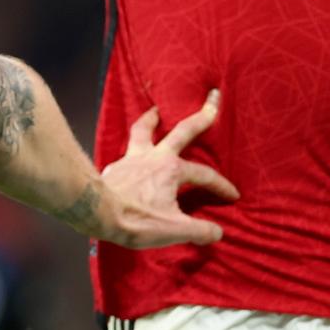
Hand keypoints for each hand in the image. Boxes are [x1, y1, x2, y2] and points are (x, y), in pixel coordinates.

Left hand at [78, 89, 238, 248]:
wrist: (97, 213)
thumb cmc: (136, 219)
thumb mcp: (174, 230)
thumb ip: (199, 231)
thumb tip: (218, 233)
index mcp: (172, 170)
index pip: (204, 175)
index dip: (221, 186)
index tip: (232, 196)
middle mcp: (155, 157)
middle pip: (183, 131)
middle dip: (202, 116)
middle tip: (212, 97)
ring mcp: (133, 159)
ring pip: (144, 130)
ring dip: (152, 119)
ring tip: (156, 110)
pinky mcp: (116, 166)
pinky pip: (127, 149)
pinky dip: (133, 146)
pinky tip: (133, 153)